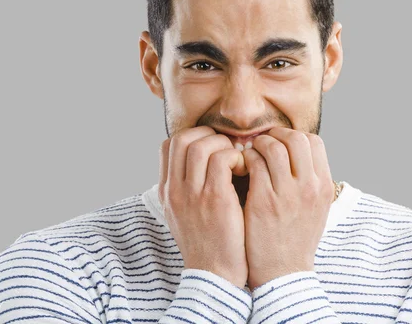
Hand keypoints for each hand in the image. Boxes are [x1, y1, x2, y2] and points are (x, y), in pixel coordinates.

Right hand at [158, 126, 248, 287]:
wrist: (214, 276)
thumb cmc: (207, 245)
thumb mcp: (184, 216)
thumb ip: (187, 189)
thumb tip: (200, 164)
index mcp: (167, 192)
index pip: (168, 146)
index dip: (192, 138)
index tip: (211, 147)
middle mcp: (175, 190)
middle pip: (182, 139)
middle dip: (207, 135)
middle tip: (226, 147)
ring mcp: (192, 194)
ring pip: (201, 145)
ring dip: (223, 145)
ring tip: (237, 159)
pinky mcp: (215, 199)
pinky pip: (222, 160)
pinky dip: (236, 157)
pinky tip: (245, 169)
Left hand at [241, 128, 334, 290]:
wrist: (283, 273)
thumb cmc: (296, 240)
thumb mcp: (316, 209)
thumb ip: (310, 181)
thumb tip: (298, 154)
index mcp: (323, 186)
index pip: (314, 141)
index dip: (294, 136)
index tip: (280, 142)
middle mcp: (309, 187)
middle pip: (296, 138)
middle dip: (276, 134)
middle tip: (263, 142)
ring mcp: (287, 194)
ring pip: (273, 147)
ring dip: (258, 145)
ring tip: (250, 153)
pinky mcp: (264, 202)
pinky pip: (254, 164)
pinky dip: (246, 159)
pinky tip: (241, 166)